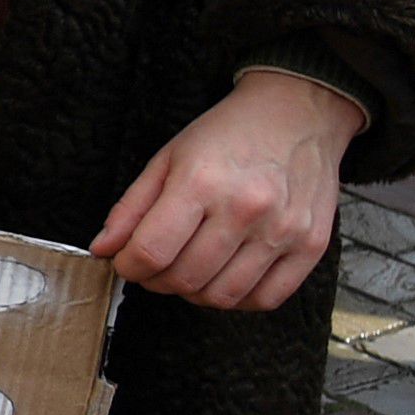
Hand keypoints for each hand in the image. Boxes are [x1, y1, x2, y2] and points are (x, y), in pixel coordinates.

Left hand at [93, 68, 364, 310]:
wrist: (298, 114)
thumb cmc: (227, 134)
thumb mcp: (168, 158)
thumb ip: (131, 207)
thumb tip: (103, 250)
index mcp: (201, 182)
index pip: (152, 251)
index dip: (129, 267)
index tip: (126, 262)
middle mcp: (246, 209)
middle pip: (185, 279)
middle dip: (156, 281)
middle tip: (155, 267)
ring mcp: (283, 231)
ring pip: (223, 296)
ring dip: (194, 294)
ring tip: (188, 271)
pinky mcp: (312, 246)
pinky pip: (266, 299)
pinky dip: (237, 300)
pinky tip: (224, 278)